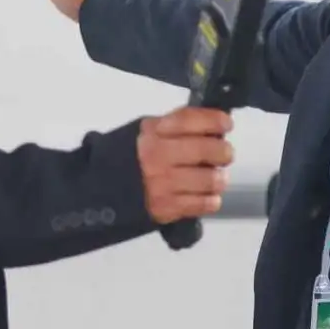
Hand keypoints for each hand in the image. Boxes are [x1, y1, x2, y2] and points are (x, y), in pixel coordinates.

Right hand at [137, 107, 233, 223]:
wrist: (103, 189)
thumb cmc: (135, 156)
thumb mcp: (149, 131)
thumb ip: (179, 125)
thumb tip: (216, 124)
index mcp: (154, 132)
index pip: (191, 120)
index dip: (215, 121)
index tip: (226, 124)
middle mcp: (158, 156)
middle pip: (209, 150)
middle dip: (223, 152)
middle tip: (222, 156)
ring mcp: (163, 184)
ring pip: (212, 179)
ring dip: (218, 179)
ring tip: (213, 178)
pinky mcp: (167, 208)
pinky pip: (205, 204)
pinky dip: (211, 199)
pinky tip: (204, 195)